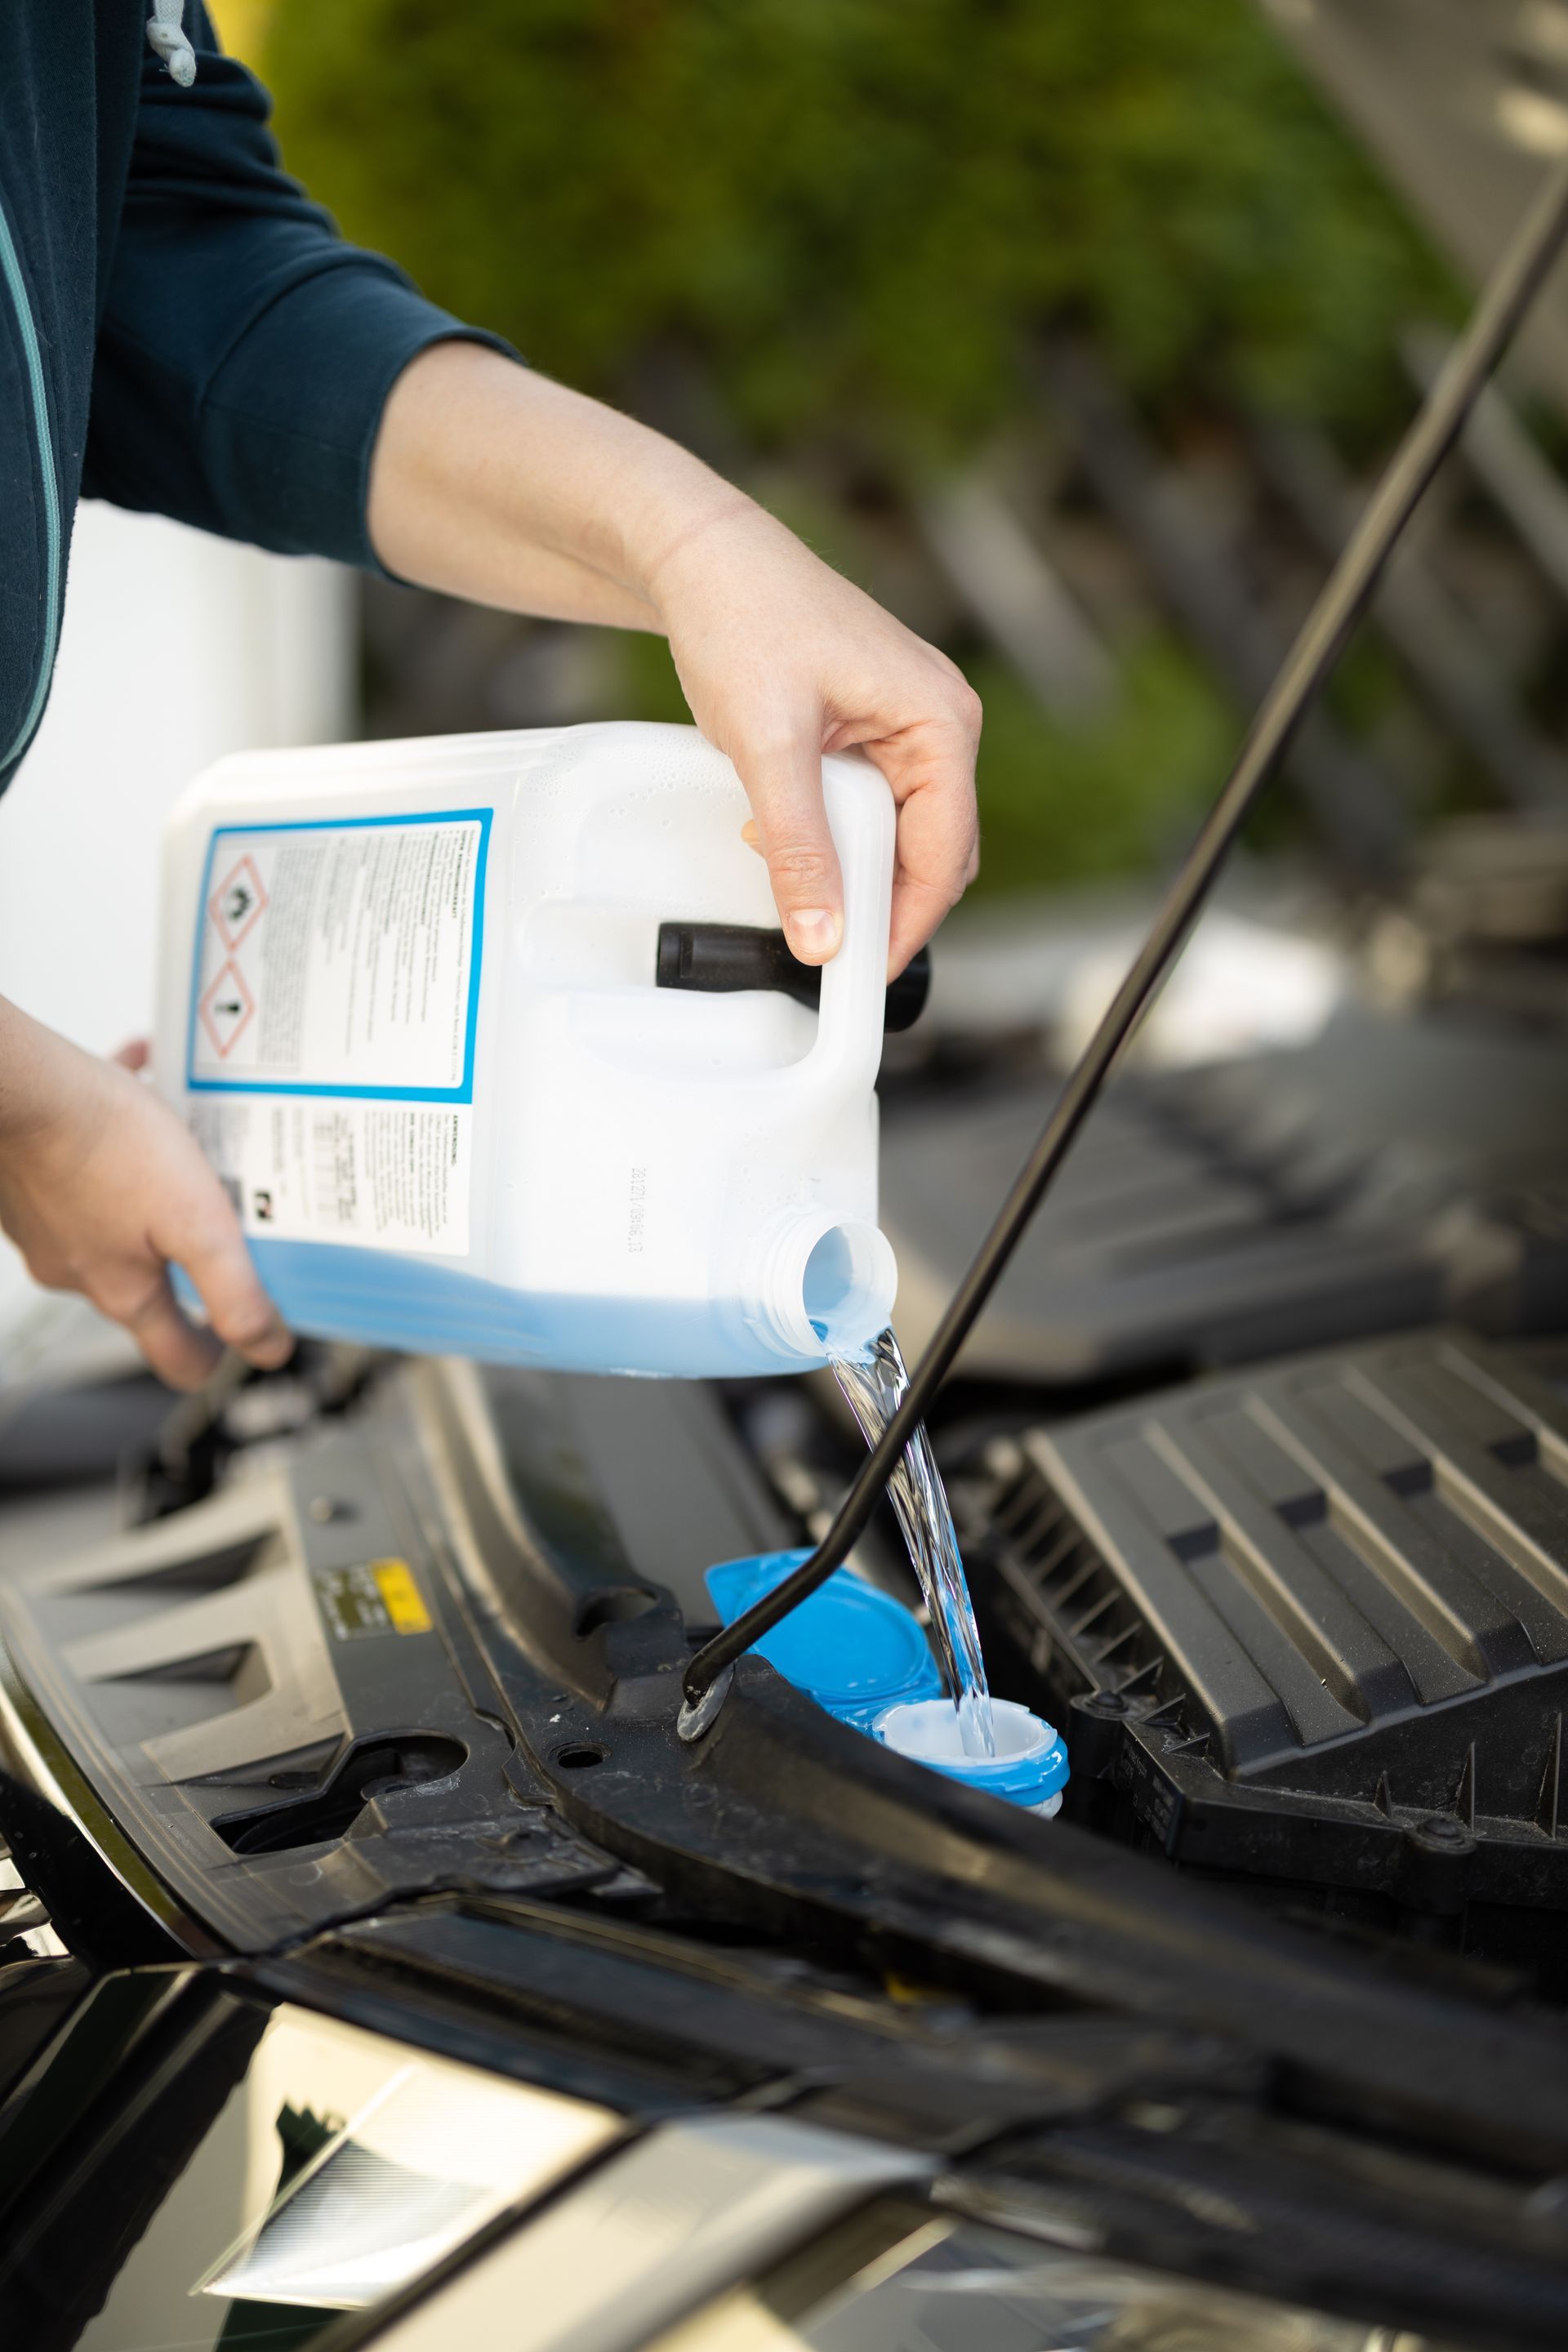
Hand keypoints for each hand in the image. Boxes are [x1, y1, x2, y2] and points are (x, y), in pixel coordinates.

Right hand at [0, 1001, 291, 1388]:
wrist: (22, 1082)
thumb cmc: (106, 1143)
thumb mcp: (197, 1223)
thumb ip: (233, 1291)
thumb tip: (266, 1348)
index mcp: (122, 1290)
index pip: (176, 1358)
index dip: (217, 1354)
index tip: (244, 1333)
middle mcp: (78, 1268)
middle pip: (150, 1284)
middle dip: (192, 1258)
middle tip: (230, 1221)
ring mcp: (47, 1226)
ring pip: (116, 1221)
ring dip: (154, 1196)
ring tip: (188, 1150)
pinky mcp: (29, 1182)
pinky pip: (86, 1174)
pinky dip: (117, 1148)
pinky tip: (142, 1100)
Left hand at [649, 504, 980, 975]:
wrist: (701, 556)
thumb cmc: (743, 620)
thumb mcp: (768, 747)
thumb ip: (797, 846)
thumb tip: (821, 936)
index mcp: (941, 721)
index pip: (945, 855)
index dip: (907, 924)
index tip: (861, 975)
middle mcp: (939, 722)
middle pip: (932, 852)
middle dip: (880, 901)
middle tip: (822, 947)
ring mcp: (908, 724)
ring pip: (898, 834)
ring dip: (850, 867)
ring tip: (789, 879)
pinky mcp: (872, 727)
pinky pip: (870, 806)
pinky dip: (831, 834)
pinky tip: (780, 835)